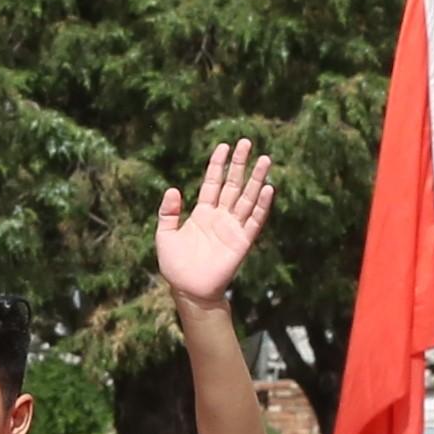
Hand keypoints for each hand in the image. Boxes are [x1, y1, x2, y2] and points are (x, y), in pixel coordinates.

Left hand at [151, 137, 278, 309]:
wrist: (188, 290)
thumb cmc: (175, 266)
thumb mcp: (164, 235)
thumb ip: (168, 212)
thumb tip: (173, 189)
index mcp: (202, 213)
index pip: (213, 182)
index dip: (217, 164)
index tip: (223, 146)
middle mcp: (220, 216)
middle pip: (233, 184)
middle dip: (240, 164)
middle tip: (247, 142)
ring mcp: (232, 228)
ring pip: (247, 198)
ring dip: (257, 179)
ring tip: (266, 160)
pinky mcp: (242, 241)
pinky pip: (254, 220)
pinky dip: (262, 205)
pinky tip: (269, 189)